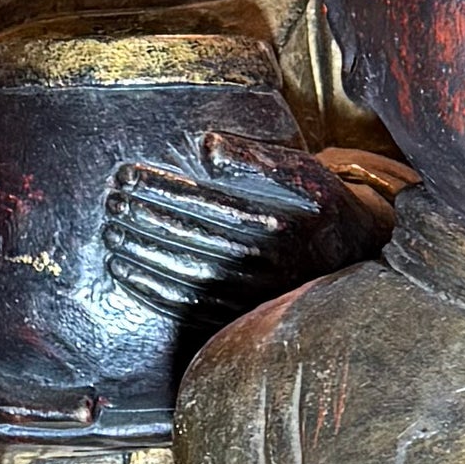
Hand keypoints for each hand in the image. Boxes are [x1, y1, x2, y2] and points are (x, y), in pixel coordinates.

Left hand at [97, 132, 331, 315]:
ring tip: (110, 234)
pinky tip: (125, 272)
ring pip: (185, 275)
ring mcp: (254, 295)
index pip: (205, 202)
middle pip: (191, 238)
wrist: (354, 255)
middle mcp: (267, 263)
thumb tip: (206, 146)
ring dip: (142, 255)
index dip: (162, 187)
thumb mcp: (303, 171)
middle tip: (111, 203)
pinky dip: (152, 291)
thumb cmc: (321, 204)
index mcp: (279, 222)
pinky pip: (190, 309)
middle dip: (144, 219)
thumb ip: (256, 158)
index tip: (128, 174)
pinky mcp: (243, 317)